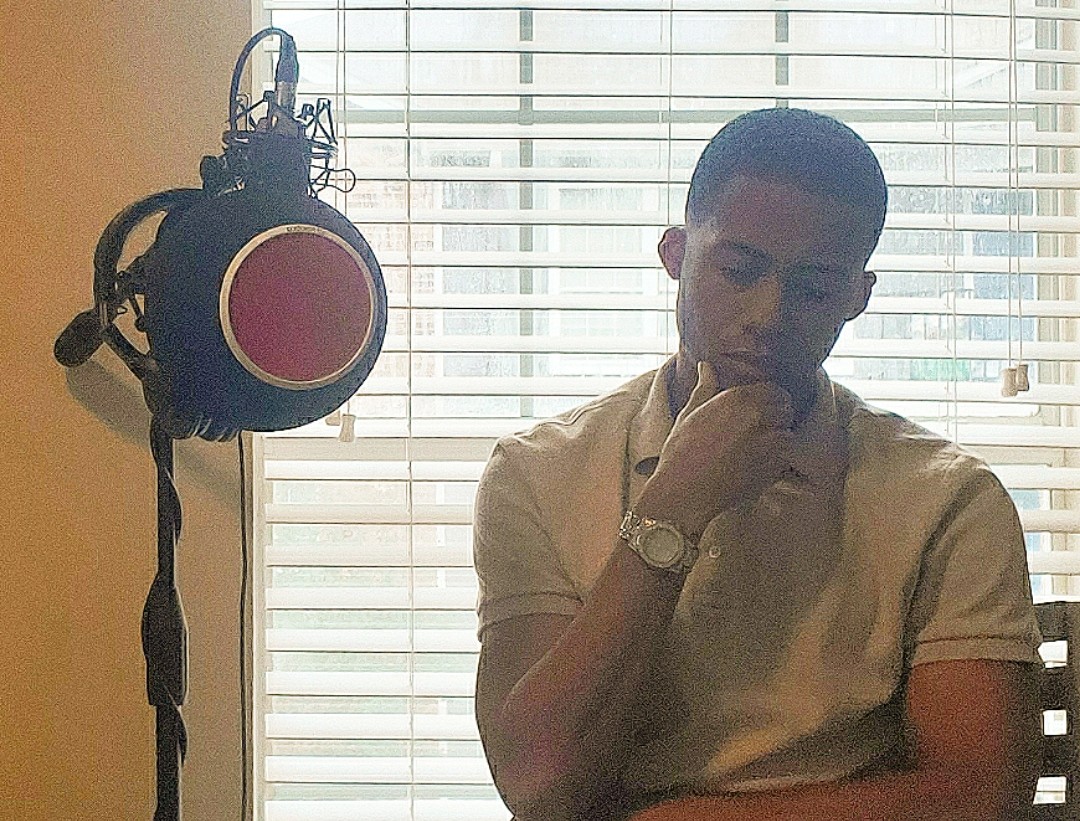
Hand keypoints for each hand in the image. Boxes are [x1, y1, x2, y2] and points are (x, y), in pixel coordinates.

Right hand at [636, 361, 794, 538]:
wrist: (683, 492)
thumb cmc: (680, 452)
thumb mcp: (689, 414)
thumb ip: (705, 388)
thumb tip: (706, 367)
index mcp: (739, 399)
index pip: (773, 389)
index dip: (768, 398)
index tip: (759, 406)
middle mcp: (759, 417)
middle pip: (785, 409)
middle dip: (775, 415)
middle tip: (758, 426)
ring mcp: (769, 444)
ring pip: (787, 434)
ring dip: (777, 437)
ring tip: (757, 446)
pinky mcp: (773, 468)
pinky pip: (784, 458)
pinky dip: (776, 458)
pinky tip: (756, 462)